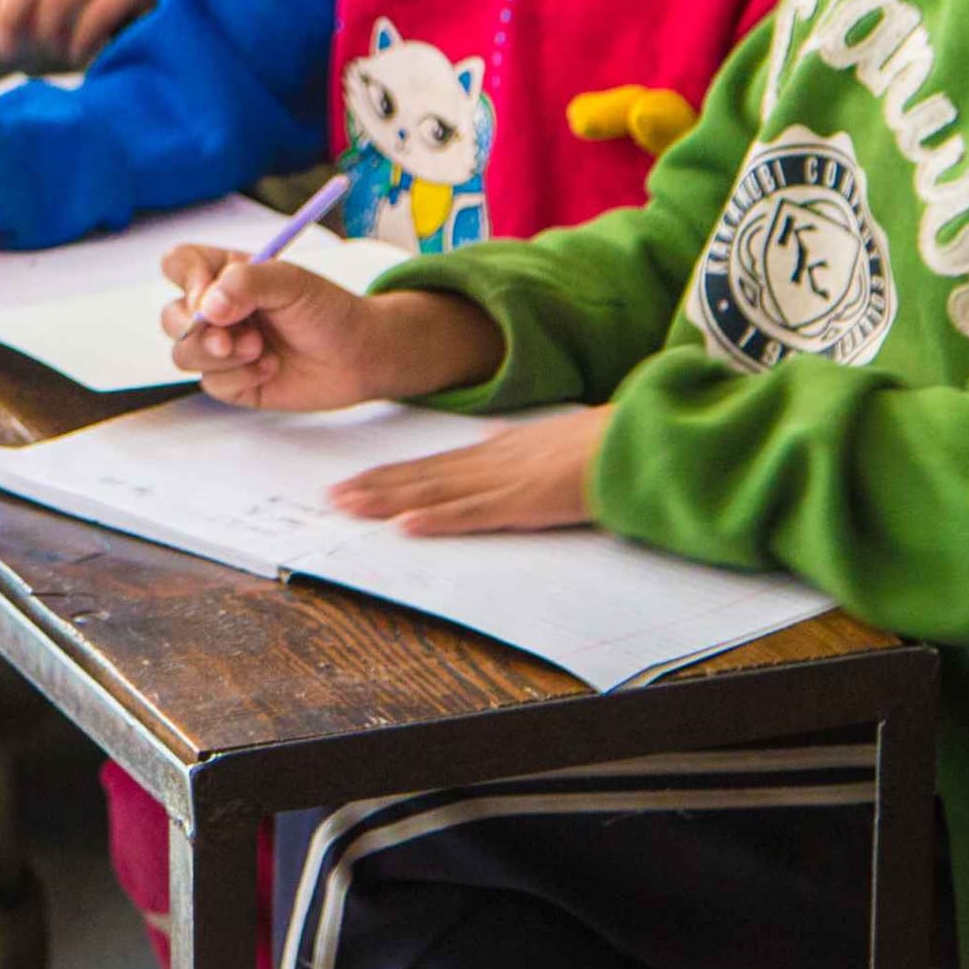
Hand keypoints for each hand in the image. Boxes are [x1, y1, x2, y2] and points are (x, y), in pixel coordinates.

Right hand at [162, 254, 502, 411]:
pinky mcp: (231, 381)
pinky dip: (240, 378)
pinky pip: (210, 383)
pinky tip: (271, 368)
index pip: (179, 265)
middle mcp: (218, 309)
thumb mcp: (292, 282)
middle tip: (233, 338)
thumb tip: (206, 305)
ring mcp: (222, 347)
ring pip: (183, 353)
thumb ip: (246, 283)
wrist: (360, 355)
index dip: (186, 280)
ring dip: (221, 356)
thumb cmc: (329, 310)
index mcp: (226, 273)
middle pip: (171, 316)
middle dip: (199, 330)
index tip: (207, 297)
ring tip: (260, 350)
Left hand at [330, 408, 611, 534]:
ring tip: (348, 507)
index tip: (355, 481)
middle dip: (374, 487)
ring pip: (435, 493)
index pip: (433, 465)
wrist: (637, 441)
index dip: (391, 474)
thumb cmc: (602, 444)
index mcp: (499, 450)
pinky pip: (472, 514)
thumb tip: (492, 441)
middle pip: (422, 476)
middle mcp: (492, 461)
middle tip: (331, 497)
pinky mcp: (524, 502)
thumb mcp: (550, 441)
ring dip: (388, 501)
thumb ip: (518, 446)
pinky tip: (405, 527)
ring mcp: (505, 481)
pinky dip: (437, 520)